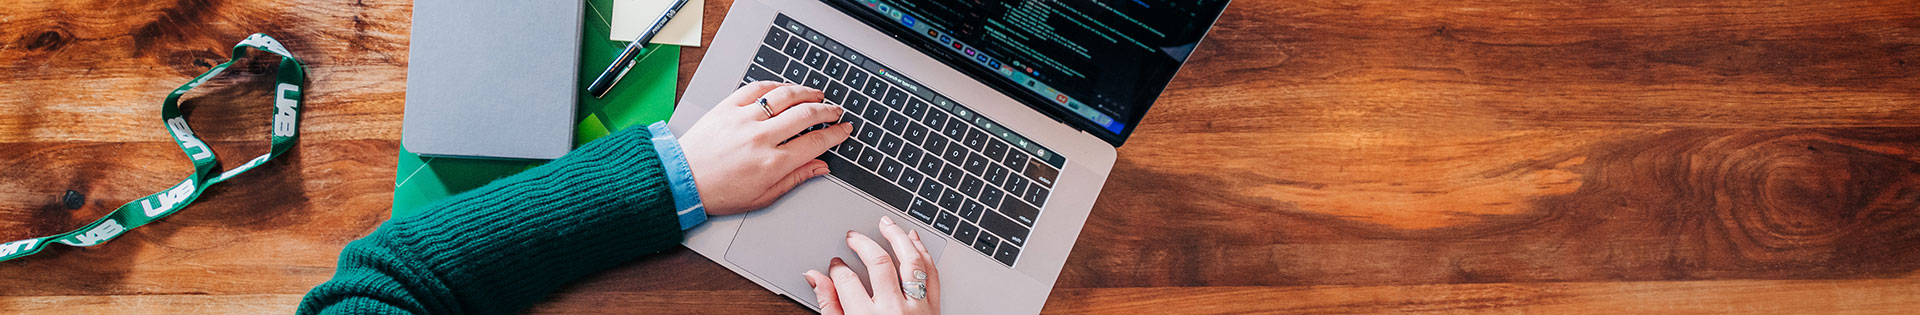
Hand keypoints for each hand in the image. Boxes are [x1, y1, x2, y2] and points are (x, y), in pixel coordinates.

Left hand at [677, 81, 851, 215]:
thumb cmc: (719, 192)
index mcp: (772, 163)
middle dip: (827, 110)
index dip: (835, 134)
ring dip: (806, 93)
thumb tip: (821, 167)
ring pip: (785, 96)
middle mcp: (761, 138)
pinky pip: (757, 88)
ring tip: (816, 95)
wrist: (681, 179)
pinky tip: (785, 88)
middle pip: (806, 115)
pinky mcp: (728, 106)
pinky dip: (775, 86)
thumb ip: (795, 179)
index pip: (816, 142)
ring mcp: (744, 118)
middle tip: (836, 110)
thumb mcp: (762, 197)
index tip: (844, 129)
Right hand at [803, 217, 941, 314]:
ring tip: (885, 224)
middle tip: (853, 237)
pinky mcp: (934, 307)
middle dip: (862, 244)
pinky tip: (912, 239)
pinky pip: (931, 273)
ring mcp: (917, 307)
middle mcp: (894, 310)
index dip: (837, 268)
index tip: (835, 264)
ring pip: (910, 261)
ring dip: (897, 237)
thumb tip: (814, 277)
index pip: (847, 280)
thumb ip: (829, 305)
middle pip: (878, 263)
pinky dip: (922, 252)